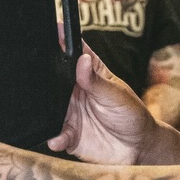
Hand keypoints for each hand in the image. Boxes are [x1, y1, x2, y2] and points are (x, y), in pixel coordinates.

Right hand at [46, 46, 155, 165]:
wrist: (138, 148)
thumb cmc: (132, 115)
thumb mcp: (117, 95)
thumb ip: (96, 81)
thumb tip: (82, 60)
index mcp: (90, 74)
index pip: (74, 53)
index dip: (63, 40)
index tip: (53, 30)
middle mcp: (75, 92)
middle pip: (54, 80)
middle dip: (44, 79)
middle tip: (40, 81)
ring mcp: (70, 113)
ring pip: (49, 109)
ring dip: (46, 112)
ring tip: (48, 116)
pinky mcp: (70, 134)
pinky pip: (57, 135)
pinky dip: (55, 138)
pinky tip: (57, 139)